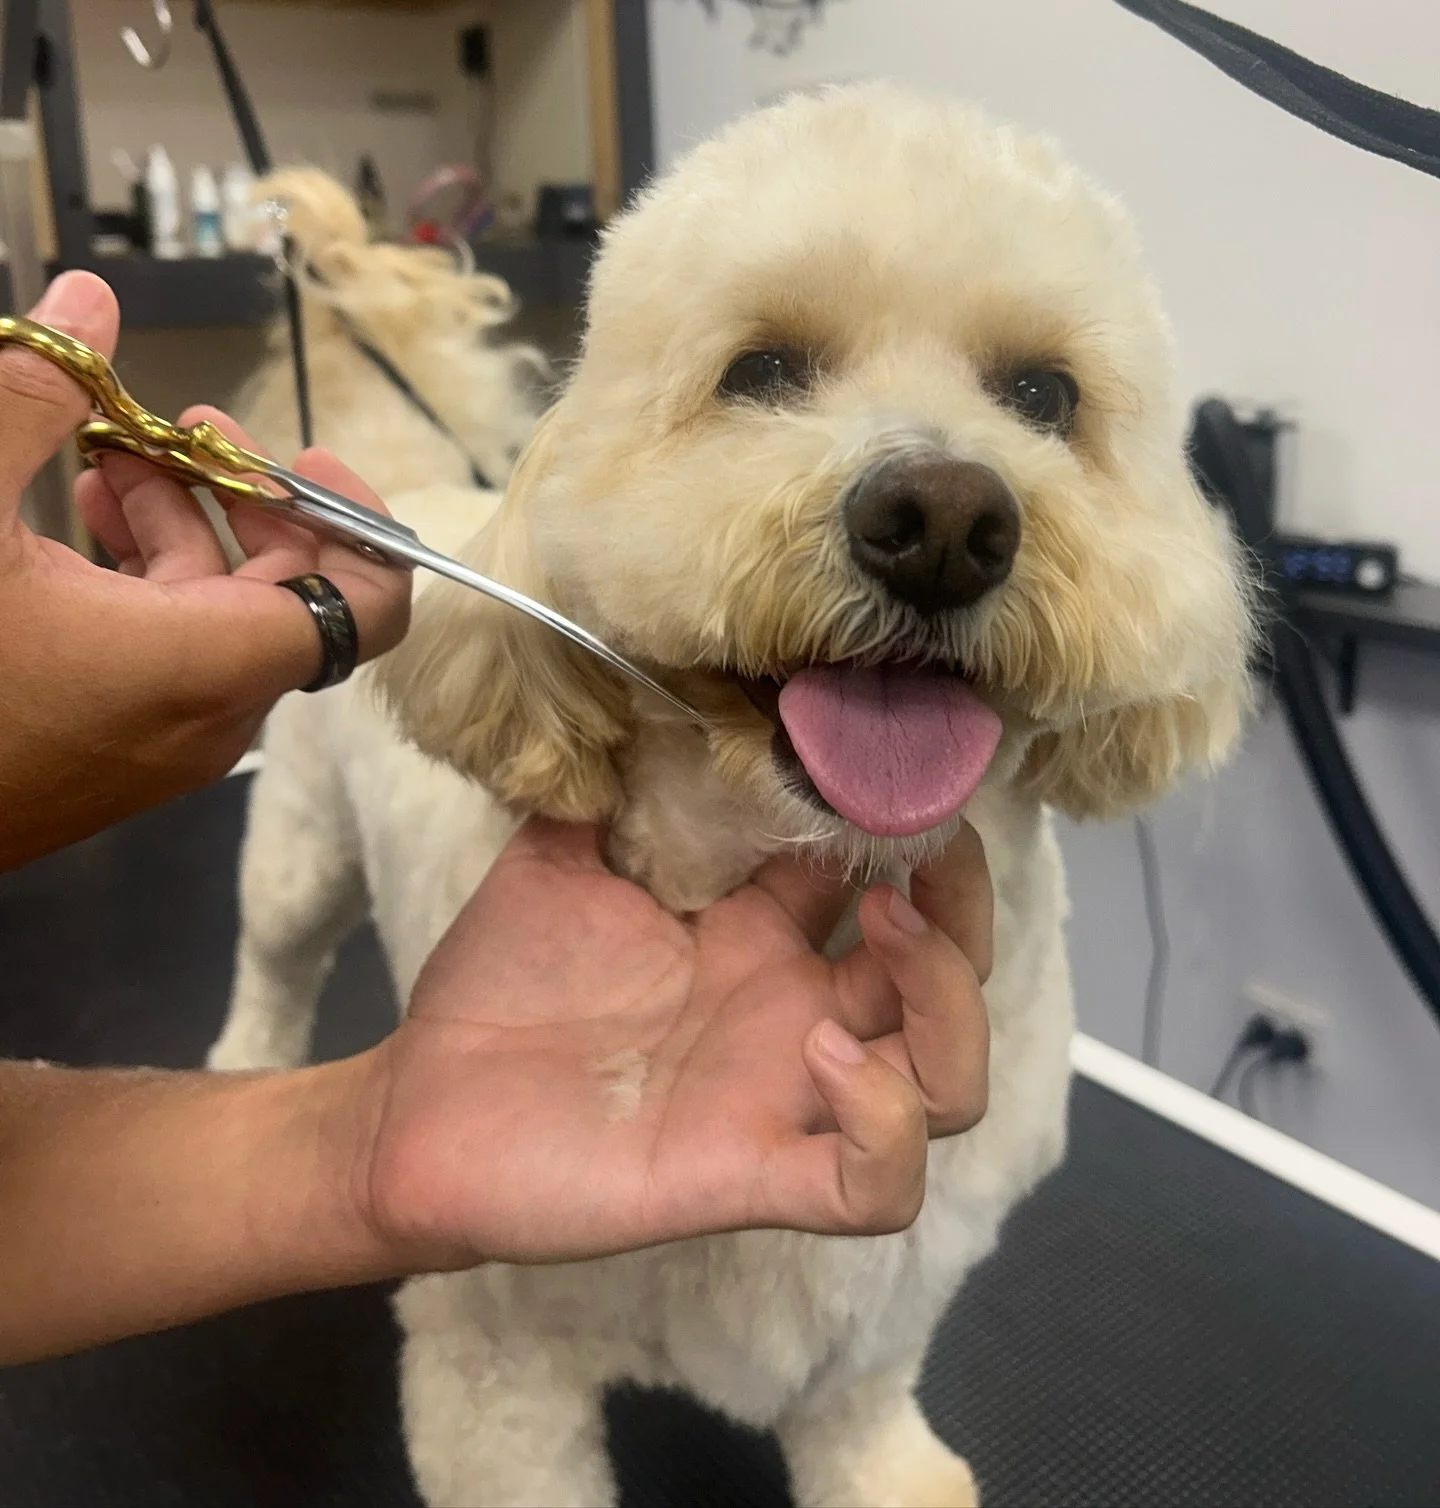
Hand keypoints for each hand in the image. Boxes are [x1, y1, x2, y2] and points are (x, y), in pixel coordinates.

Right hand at [0, 271, 410, 869]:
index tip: (304, 454)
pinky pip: (170, 652)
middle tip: (177, 424)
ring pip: (218, 617)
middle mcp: (211, 711)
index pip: (366, 607)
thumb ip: (31, 401)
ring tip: (107, 457)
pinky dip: (145, 581)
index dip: (358, 523)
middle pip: (288, 592)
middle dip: (243, 494)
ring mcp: (166, 738)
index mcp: (209, 663)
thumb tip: (89, 298)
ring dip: (181, 528)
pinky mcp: (118, 747)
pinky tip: (79, 522)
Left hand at [352, 819, 991, 1266]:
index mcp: (758, 935)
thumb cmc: (500, 982)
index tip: (896, 760)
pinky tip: (825, 1055)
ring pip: (949, 1081)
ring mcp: (784, 1096)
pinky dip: (887, 1125)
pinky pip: (879, 1187)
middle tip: (927, 846)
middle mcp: (792, 1012)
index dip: (907, 825)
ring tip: (888, 927)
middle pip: (948, 974)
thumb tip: (646, 683)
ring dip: (948, 1002)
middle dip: (963, 904)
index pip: (881, 876)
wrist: (421, 1103)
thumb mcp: (559, 858)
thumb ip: (615, 786)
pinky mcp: (754, 1173)